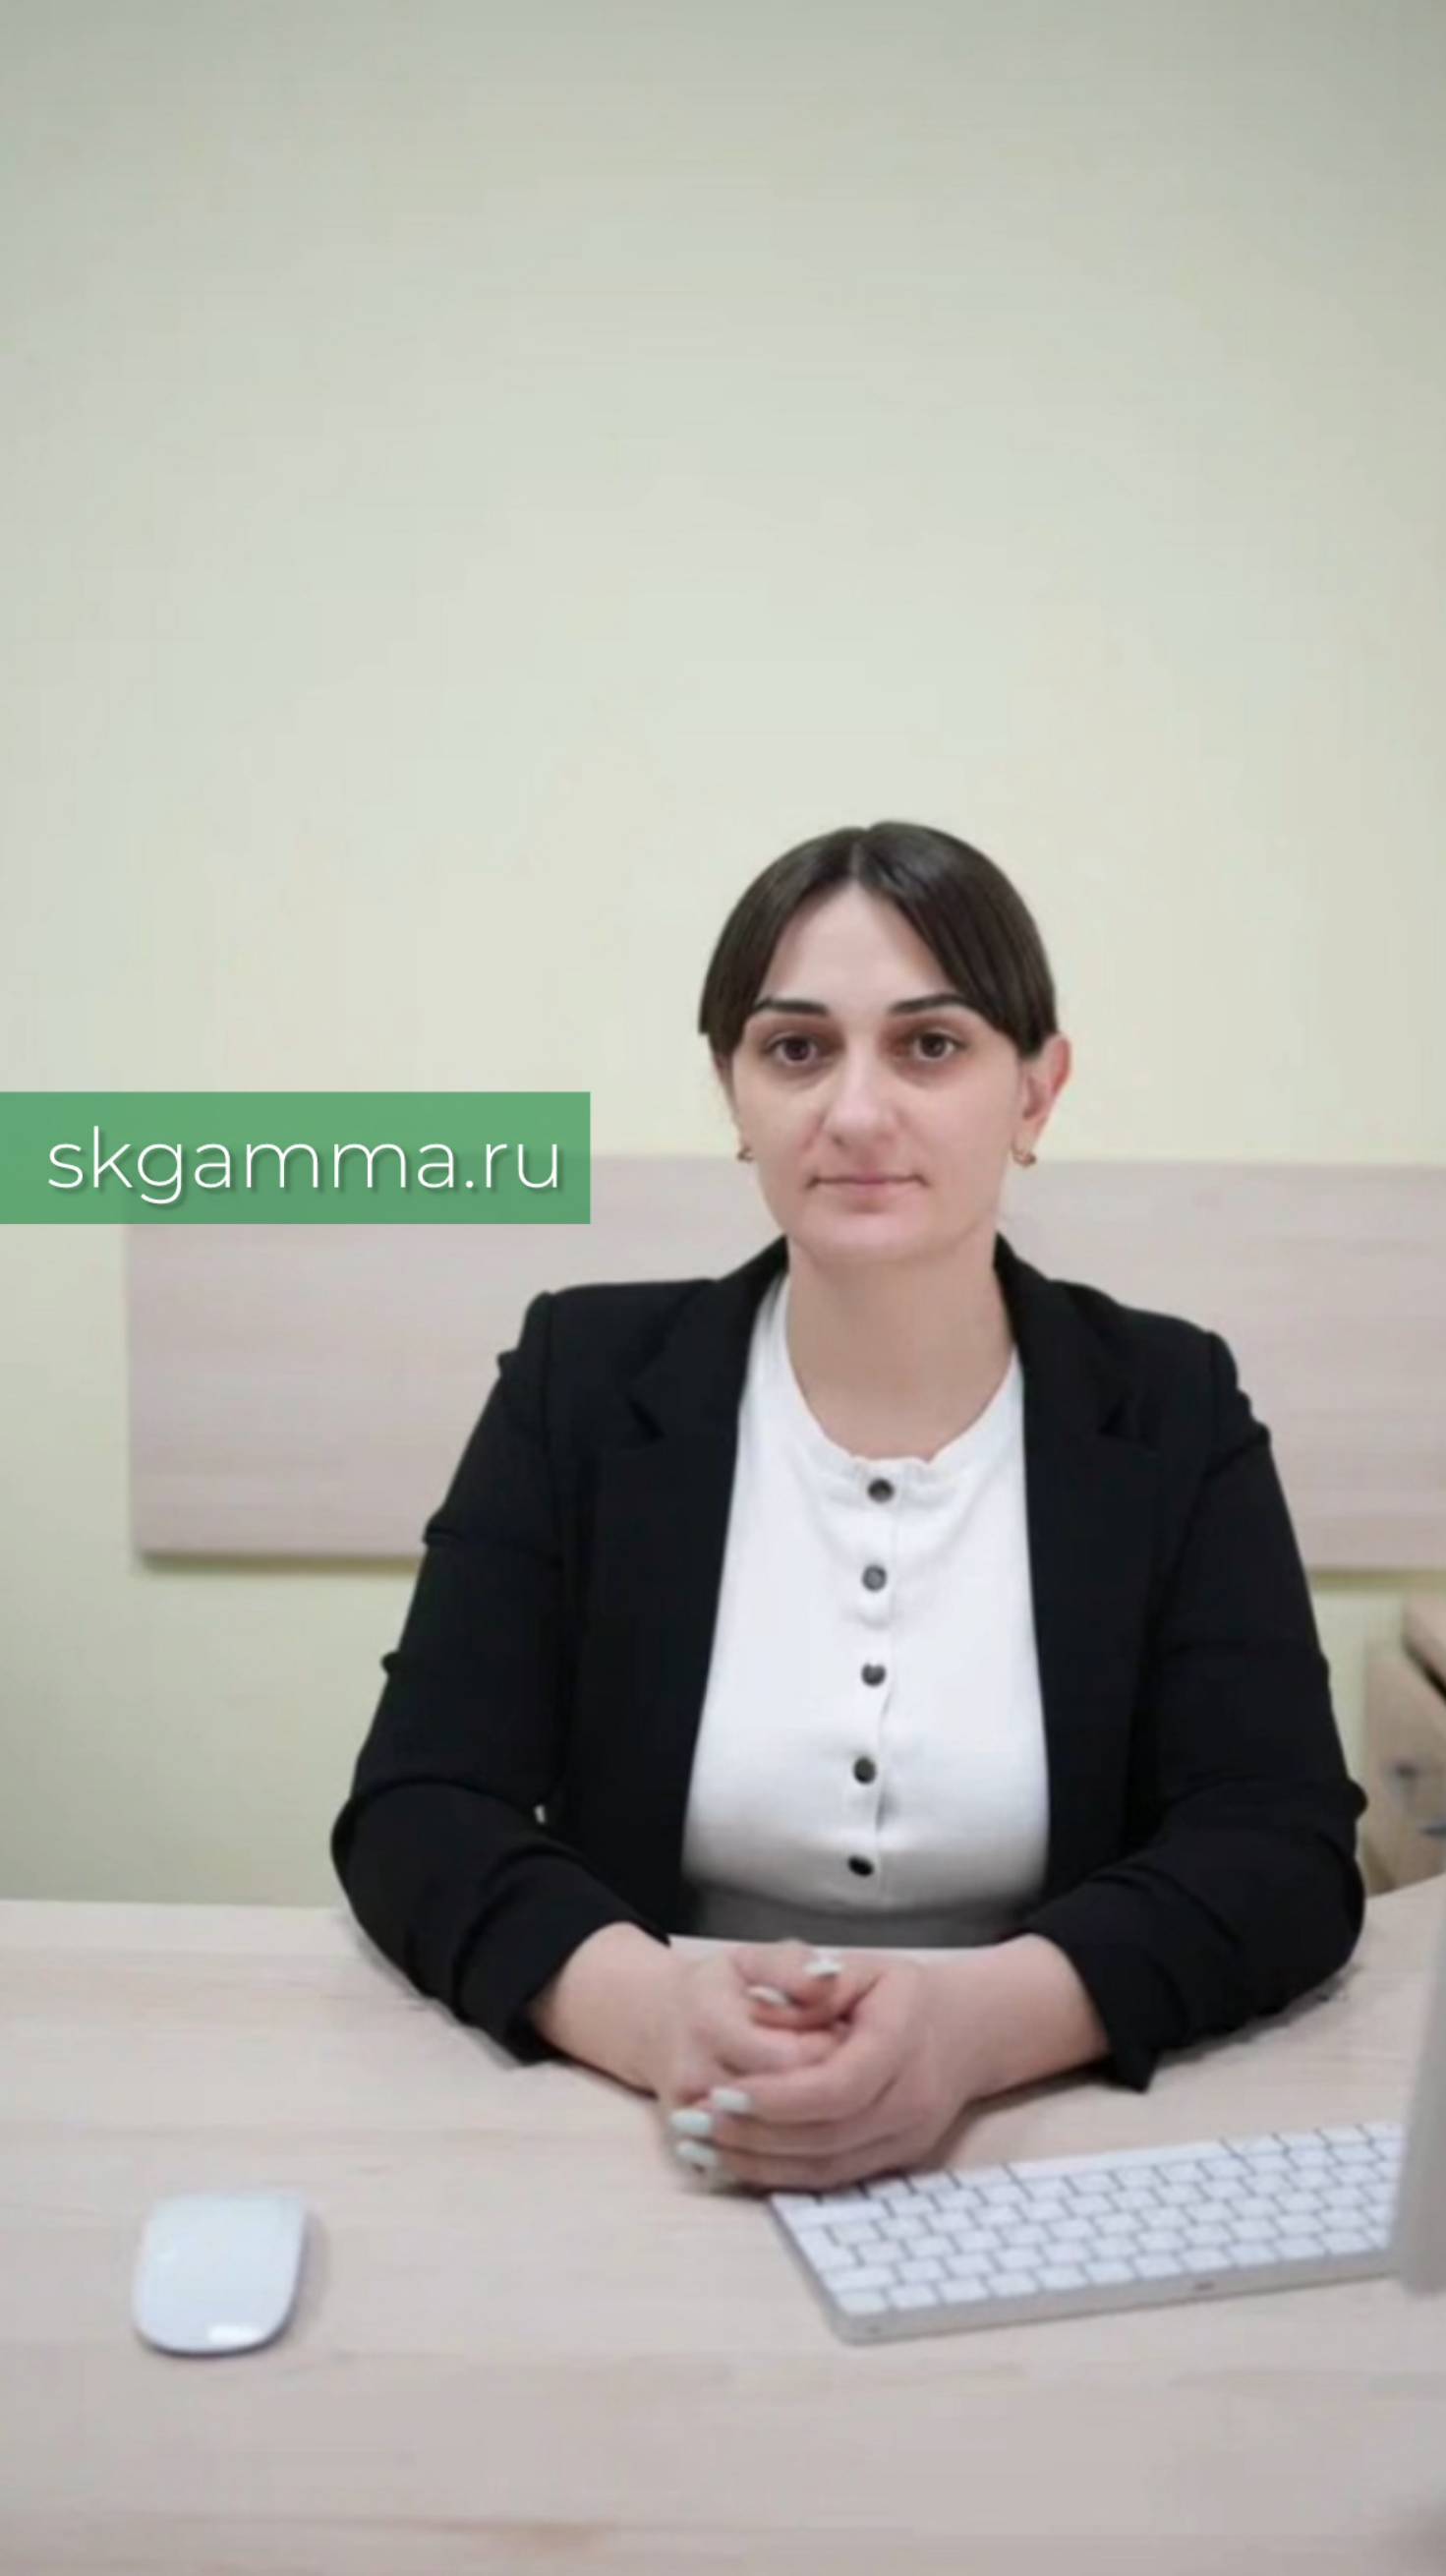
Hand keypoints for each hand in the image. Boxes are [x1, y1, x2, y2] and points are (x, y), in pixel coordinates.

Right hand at [648, 1940, 877, 2182]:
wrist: (663, 2025)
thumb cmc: (721, 1989)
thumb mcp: (755, 1959)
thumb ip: (793, 1966)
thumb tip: (827, 1978)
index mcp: (709, 2022)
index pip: (794, 2057)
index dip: (834, 2048)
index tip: (851, 2030)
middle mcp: (695, 2078)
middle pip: (789, 2105)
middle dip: (830, 2087)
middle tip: (853, 2063)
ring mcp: (693, 2122)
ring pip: (779, 2145)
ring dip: (817, 2122)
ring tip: (833, 2091)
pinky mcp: (698, 2152)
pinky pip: (761, 2169)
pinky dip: (797, 2152)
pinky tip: (814, 2125)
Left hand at [670, 1949, 981, 2193]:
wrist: (966, 2032)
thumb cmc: (900, 1993)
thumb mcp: (859, 1966)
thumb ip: (808, 1982)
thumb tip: (759, 2007)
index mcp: (903, 2043)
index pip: (837, 2086)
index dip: (779, 2097)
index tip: (727, 2090)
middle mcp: (913, 2101)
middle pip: (828, 2135)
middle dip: (760, 2134)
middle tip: (702, 2120)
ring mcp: (908, 2139)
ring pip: (829, 2168)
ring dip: (764, 2162)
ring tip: (710, 2142)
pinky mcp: (896, 2162)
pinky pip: (835, 2179)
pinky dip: (785, 2175)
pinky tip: (742, 2160)